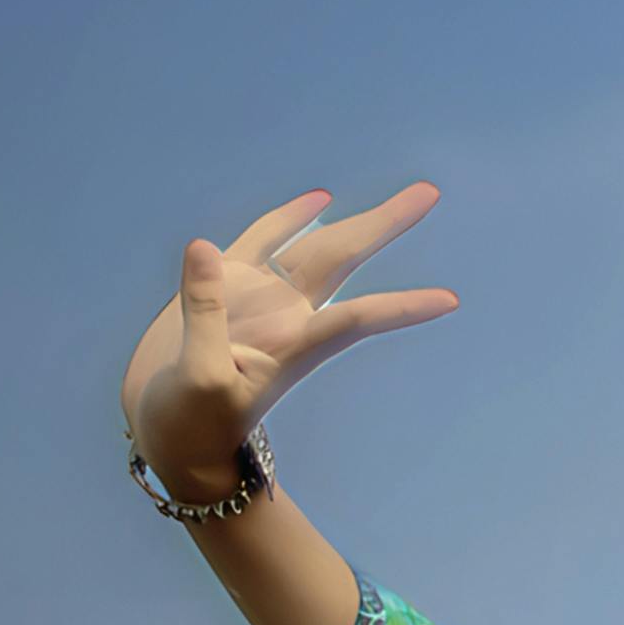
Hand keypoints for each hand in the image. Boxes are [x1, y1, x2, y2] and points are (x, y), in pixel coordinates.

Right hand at [122, 187, 456, 487]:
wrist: (172, 431)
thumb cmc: (194, 419)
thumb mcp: (200, 375)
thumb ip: (205, 311)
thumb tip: (203, 246)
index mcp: (294, 346)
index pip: (357, 319)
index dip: (400, 308)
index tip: (451, 301)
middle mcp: (288, 315)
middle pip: (342, 258)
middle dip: (384, 226)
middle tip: (429, 193)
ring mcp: (261, 297)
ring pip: (314, 244)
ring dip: (352, 220)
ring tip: (407, 196)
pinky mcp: (230, 286)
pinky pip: (264, 240)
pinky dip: (290, 220)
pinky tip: (319, 200)